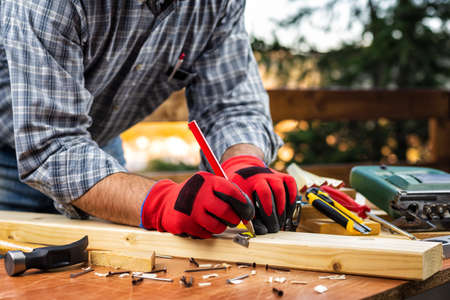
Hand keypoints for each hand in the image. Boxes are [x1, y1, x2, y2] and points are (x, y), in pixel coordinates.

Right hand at [140, 172, 254, 237]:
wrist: (165, 201)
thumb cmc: (195, 195)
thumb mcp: (209, 185)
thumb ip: (227, 194)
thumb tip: (248, 211)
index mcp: (208, 180)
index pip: (232, 192)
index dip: (244, 205)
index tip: (248, 213)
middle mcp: (199, 193)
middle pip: (226, 212)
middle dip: (233, 219)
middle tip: (232, 220)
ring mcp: (190, 209)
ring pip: (217, 226)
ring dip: (220, 227)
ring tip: (214, 221)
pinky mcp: (184, 223)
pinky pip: (205, 234)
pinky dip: (206, 231)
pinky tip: (200, 223)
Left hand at [222, 155, 297, 234]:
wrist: (248, 173)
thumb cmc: (244, 192)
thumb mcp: (240, 201)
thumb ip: (247, 215)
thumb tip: (261, 231)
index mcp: (247, 182)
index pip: (257, 195)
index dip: (262, 212)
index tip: (263, 226)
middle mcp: (260, 176)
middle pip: (269, 193)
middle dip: (272, 214)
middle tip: (273, 228)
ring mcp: (273, 175)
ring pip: (280, 190)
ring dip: (282, 209)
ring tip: (281, 222)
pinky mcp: (283, 176)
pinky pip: (291, 186)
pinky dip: (292, 200)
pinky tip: (288, 212)